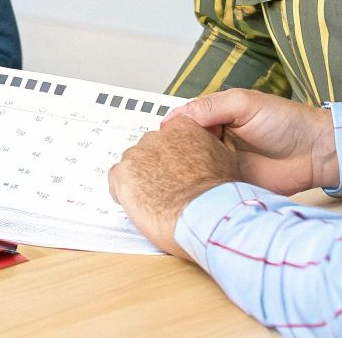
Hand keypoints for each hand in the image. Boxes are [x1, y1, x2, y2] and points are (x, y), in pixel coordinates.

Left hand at [108, 118, 240, 259]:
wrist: (207, 215)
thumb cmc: (218, 194)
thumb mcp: (226, 160)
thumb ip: (208, 150)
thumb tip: (207, 156)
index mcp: (182, 127)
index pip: (169, 135)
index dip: (171, 156)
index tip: (175, 169)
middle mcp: (157, 136)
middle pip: (149, 149)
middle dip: (155, 167)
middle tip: (166, 187)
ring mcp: (137, 154)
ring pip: (133, 165)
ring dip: (140, 179)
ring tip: (155, 199)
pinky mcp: (122, 174)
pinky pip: (116, 181)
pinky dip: (123, 192)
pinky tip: (139, 204)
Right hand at [163, 89, 336, 194]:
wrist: (315, 153)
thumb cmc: (287, 121)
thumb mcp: (245, 103)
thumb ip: (210, 106)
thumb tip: (176, 117)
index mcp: (215, 118)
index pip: (183, 123)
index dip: (170, 131)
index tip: (158, 140)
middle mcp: (216, 141)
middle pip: (184, 148)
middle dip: (172, 155)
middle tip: (160, 162)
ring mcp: (223, 164)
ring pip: (194, 169)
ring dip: (185, 174)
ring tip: (170, 179)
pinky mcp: (232, 185)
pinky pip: (211, 188)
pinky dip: (202, 190)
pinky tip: (191, 191)